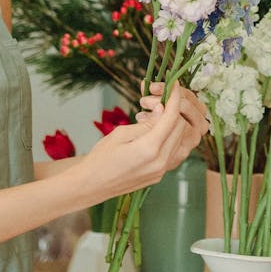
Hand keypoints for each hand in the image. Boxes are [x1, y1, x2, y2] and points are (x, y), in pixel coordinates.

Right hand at [83, 84, 208, 197]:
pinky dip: (169, 138)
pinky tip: (156, 132)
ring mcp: (161, 171)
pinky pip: (173, 152)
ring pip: (179, 140)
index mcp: (150, 149)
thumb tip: (163, 109)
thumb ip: (146, 123)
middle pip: (180, 128)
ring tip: (154, 116)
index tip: (175, 85)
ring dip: (172, 125)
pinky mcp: (159, 176)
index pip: (171, 117)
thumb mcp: (120, 134)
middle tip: (159, 100)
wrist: (90, 186)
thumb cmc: (100, 157)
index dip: (175, 98)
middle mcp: (160, 162)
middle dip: (173, 111)